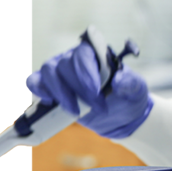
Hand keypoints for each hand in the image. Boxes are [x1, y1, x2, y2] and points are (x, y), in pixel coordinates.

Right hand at [25, 33, 152, 138]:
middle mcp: (76, 59)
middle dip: (78, 89)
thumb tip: (118, 79)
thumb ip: (131, 83)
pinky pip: (34, 82)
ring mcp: (61, 72)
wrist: (120, 117)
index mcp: (97, 53)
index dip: (85, 72)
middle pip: (64, 64)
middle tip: (96, 107)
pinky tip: (49, 101)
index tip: (96, 92)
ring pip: (48, 71)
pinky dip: (38, 90)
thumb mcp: (137, 90)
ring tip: (76, 110)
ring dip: (59, 92)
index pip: (83, 53)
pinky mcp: (50, 88)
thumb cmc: (127, 98)